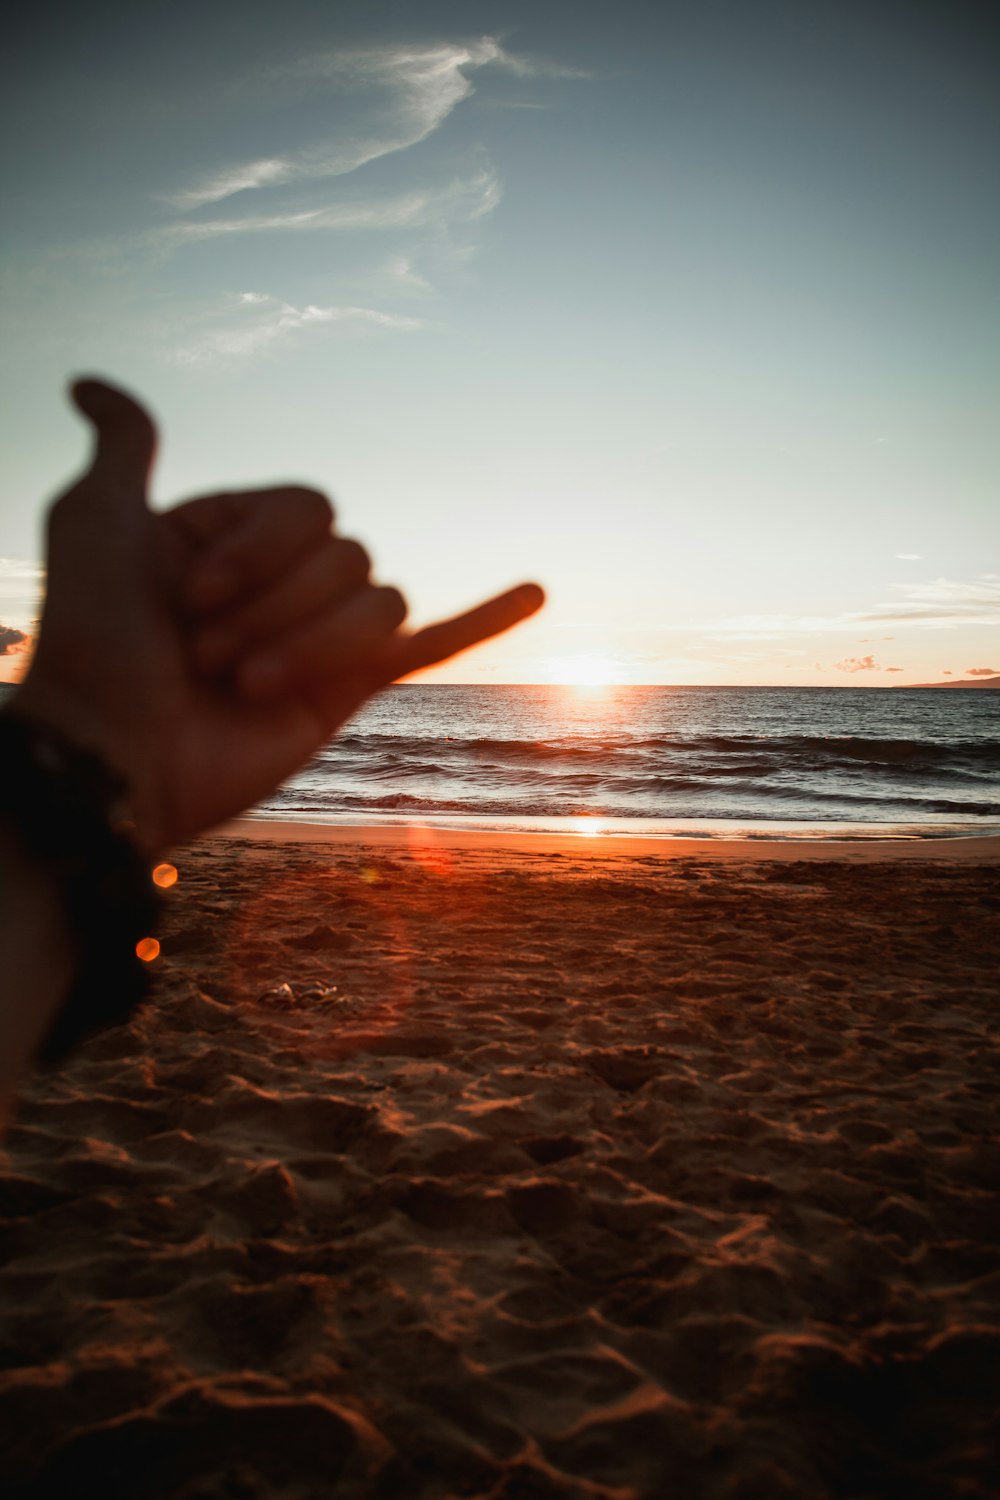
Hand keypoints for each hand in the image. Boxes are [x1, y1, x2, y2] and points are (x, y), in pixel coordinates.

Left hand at [12, 379, 542, 852]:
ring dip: (311, 642)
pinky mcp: (347, 694)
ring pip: (380, 601)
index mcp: (238, 542)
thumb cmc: (94, 644)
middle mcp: (281, 586)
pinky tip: (534, 590)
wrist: (110, 757)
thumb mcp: (93, 521)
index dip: (258, 547)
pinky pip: (432, 646)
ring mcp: (319, 641)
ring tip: (242, 688)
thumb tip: (91, 384)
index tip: (190, 596)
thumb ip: (123, 448)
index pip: (310, 508)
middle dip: (273, 606)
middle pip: (347, 555)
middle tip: (202, 658)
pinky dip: (485, 619)